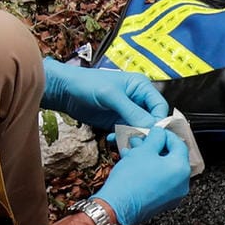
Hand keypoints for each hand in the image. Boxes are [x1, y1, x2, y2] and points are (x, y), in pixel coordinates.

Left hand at [42, 58, 166, 130]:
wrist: (65, 91)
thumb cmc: (86, 84)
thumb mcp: (110, 96)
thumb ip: (131, 111)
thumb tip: (151, 126)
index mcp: (141, 87)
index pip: (160, 107)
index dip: (158, 121)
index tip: (151, 133)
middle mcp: (138, 100)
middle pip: (152, 121)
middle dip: (144, 132)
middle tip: (134, 140)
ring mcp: (128, 113)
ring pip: (140, 131)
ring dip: (132, 138)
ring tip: (119, 138)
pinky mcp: (117, 123)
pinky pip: (126, 135)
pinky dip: (121, 139)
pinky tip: (110, 138)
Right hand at [93, 127, 190, 224]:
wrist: (116, 207)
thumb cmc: (130, 181)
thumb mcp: (144, 151)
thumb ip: (156, 138)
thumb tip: (160, 133)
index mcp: (181, 169)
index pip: (179, 144)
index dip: (166, 134)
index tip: (156, 131)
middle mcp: (181, 184)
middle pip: (171, 158)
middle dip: (155, 147)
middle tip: (142, 141)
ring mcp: (173, 196)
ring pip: (163, 170)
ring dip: (150, 159)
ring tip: (134, 152)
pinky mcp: (162, 203)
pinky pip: (160, 182)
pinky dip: (150, 172)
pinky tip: (135, 166)